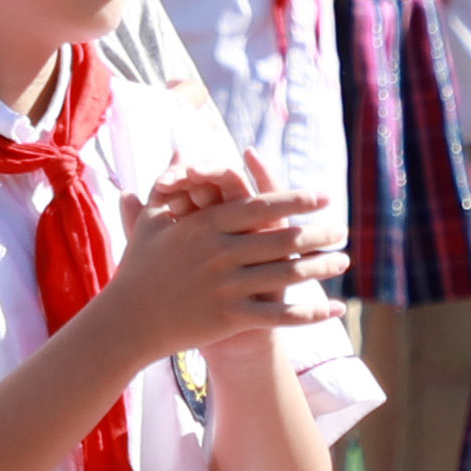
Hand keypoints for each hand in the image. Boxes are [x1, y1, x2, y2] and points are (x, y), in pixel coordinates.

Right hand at [87, 169, 346, 364]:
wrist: (128, 322)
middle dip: (318, 234)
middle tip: (342, 230)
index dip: (294, 201)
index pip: (259, 207)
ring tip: (343, 261)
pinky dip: (310, 313)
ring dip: (321, 268)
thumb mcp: (151, 221)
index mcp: (205, 226)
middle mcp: (220, 253)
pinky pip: (279, 315)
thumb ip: (170, 182)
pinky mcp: (230, 318)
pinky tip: (335, 309)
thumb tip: (182, 148)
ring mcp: (226, 287)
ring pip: (286, 275)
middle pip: (281, 240)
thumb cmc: (138, 267)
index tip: (322, 197)